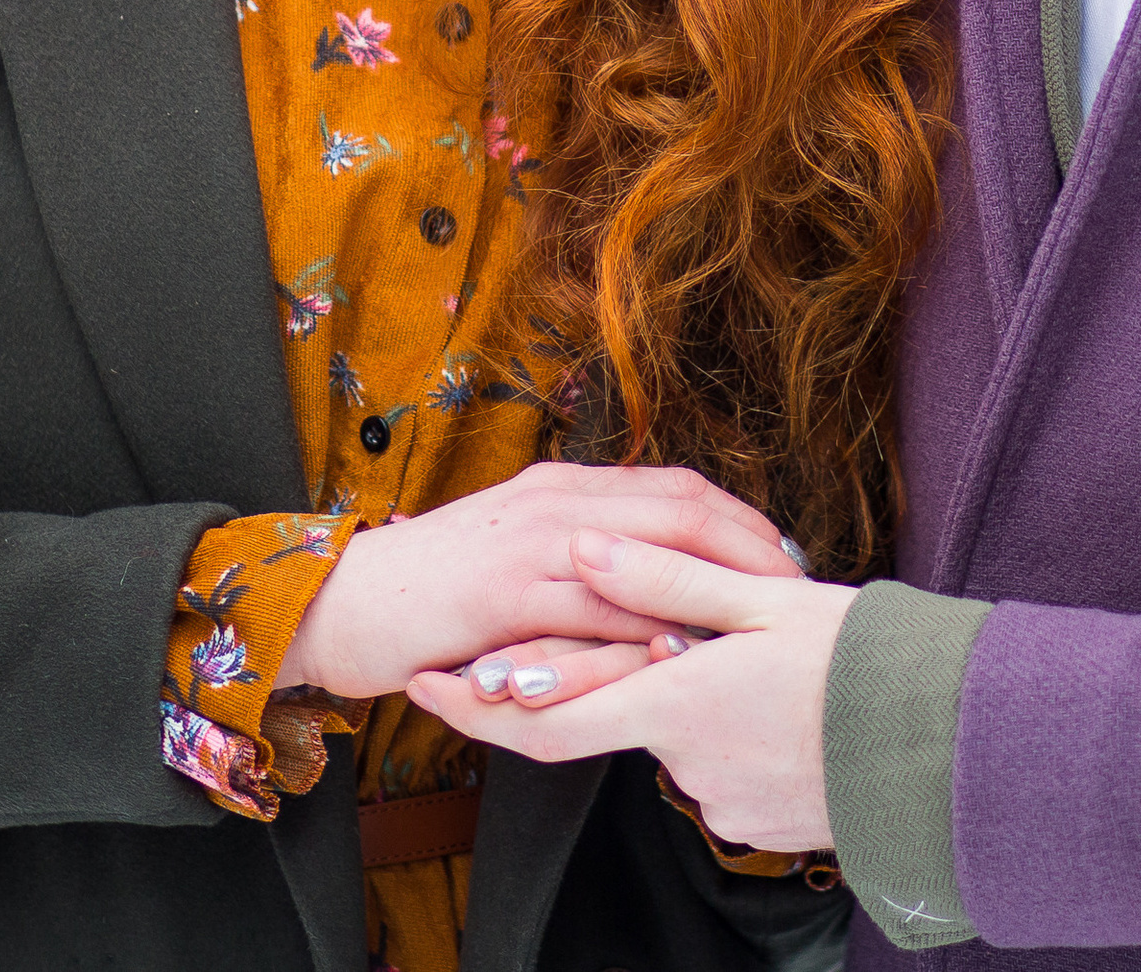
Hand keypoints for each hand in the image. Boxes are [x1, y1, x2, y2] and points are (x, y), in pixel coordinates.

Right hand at [280, 463, 791, 701]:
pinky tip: (682, 655)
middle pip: (681, 508)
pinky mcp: (505, 593)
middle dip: (751, 549)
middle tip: (800, 592)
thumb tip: (656, 577)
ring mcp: (531, 541)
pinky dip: (645, 630)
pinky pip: (594, 611)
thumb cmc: (435, 590)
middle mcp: (557, 500)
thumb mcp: (517, 550)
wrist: (340, 601)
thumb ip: (581, 551)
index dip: (741, 520)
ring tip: (765, 626)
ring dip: (713, 589)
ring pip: (648, 553)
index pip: (677, 486)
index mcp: (564, 485)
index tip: (788, 557)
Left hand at [406, 526, 853, 852]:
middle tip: (650, 638)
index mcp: (673, 699)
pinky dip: (735, 732)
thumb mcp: (760, 602)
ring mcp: (724, 800)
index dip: (482, 705)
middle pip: (624, 712)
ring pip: (681, 736)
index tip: (426, 685)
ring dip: (697, 698)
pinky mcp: (762, 821)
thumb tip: (585, 547)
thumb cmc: (860, 662)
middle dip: (620, 675)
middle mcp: (685, 761)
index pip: (550, 719)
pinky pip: (725, 766)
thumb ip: (663, 576)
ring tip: (768, 660)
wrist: (950, 748)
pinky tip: (786, 701)